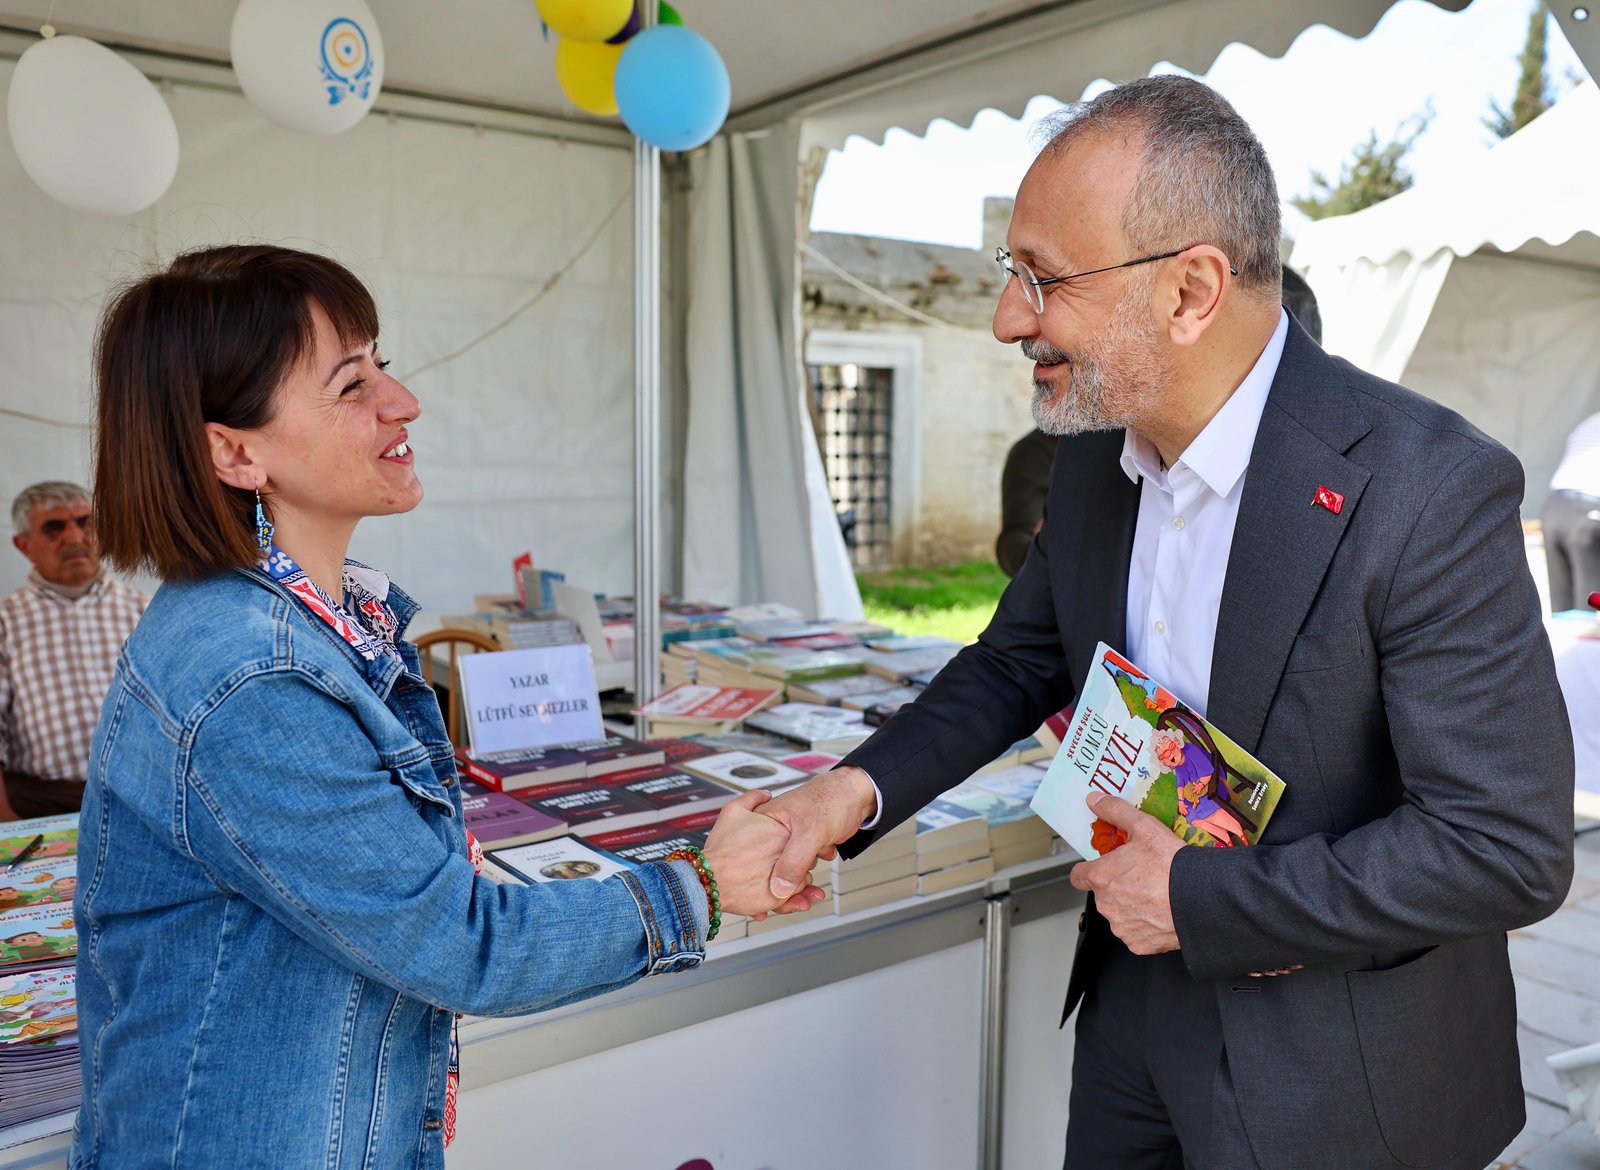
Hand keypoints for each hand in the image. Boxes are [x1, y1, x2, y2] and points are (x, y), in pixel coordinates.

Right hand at [703, 790, 825, 917]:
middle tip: (777, 862)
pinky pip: (790, 899)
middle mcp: (789, 855)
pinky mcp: (778, 899)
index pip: (799, 835)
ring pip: (799, 881)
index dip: (790, 839)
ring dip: (792, 881)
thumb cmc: (720, 848)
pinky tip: (772, 892)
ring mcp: (786, 878)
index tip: (779, 843)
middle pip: (803, 858)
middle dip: (794, 861)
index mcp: (783, 832)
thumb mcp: (732, 810)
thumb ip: (754, 797)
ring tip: (774, 879)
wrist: (707, 880)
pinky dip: (785, 899)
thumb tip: (766, 794)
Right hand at [756, 767, 877, 904]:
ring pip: (782, 874)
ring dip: (795, 889)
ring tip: (807, 897)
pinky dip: (803, 884)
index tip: (769, 898)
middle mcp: (772, 834)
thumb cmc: (831, 801)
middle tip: (794, 901)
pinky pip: (796, 872)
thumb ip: (794, 860)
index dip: (758, 881)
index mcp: (765, 822)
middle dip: (780, 890)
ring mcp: (787, 843)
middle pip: (765, 870)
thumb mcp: (810, 832)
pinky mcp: (800, 849)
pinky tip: (810, 893)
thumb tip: (779, 890)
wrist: (855, 796)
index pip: (751, 858)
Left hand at [1069, 790, 1183, 953]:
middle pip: (1103, 895)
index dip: (1090, 870)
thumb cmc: (1171, 863)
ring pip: (1120, 915)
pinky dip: (1146, 926)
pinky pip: (1137, 934)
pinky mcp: (1138, 944)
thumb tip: (1095, 799)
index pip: (1078, 876)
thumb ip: (1115, 811)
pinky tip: (1162, 912)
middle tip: (1142, 876)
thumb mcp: (1143, 826)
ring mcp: (1121, 926)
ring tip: (1156, 894)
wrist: (1200, 898)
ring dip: (1132, 907)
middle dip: (1118, 887)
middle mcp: (1106, 905)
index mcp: (1100, 877)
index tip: (1104, 867)